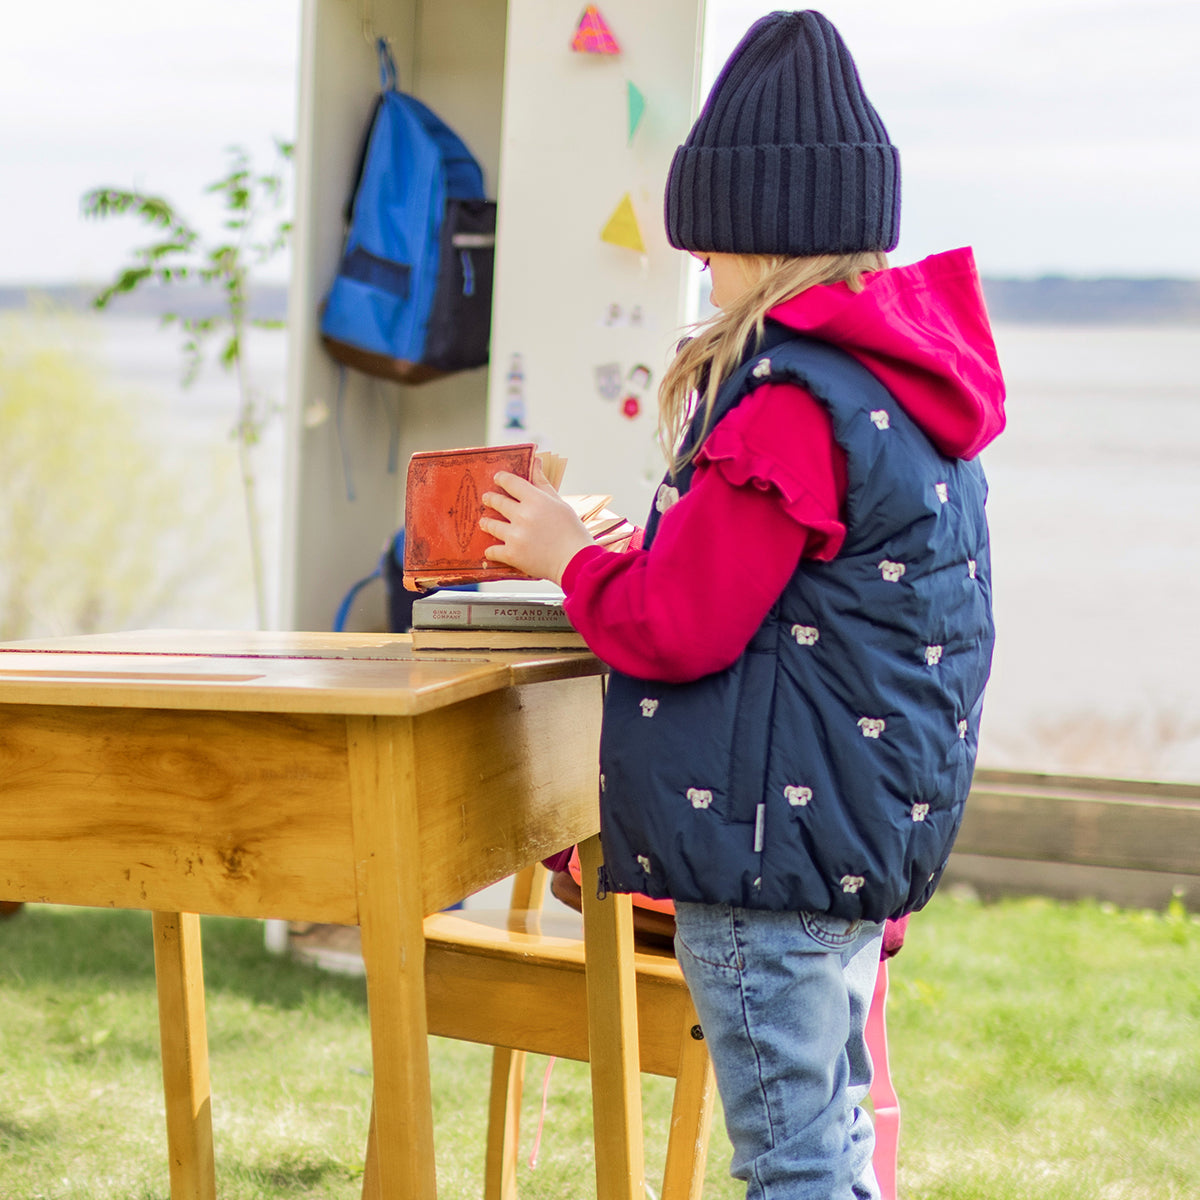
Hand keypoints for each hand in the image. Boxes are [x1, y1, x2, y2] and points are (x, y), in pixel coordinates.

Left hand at [480, 462, 593, 585]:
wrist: (576, 562)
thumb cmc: (572, 531)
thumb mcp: (560, 503)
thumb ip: (543, 483)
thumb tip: (536, 461)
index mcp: (535, 500)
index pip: (510, 482)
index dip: (501, 478)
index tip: (497, 478)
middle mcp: (522, 515)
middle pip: (497, 502)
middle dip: (490, 499)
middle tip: (487, 499)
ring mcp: (515, 535)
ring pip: (490, 525)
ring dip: (487, 523)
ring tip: (485, 522)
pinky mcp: (512, 554)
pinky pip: (492, 550)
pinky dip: (490, 550)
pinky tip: (490, 550)